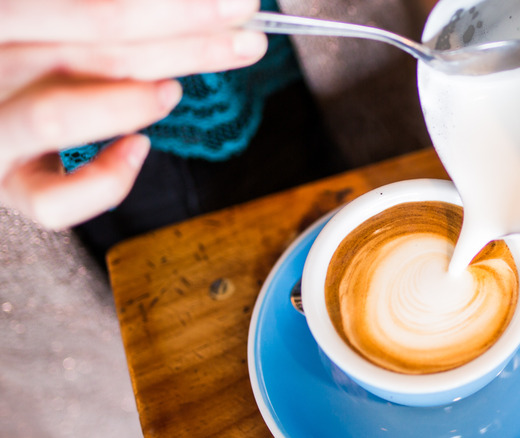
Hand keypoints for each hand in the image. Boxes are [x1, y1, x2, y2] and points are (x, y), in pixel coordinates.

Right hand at [0, 0, 266, 228]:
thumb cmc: (36, 45)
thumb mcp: (63, 17)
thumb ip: (108, 12)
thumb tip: (207, 7)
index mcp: (3, 8)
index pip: (85, 2)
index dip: (174, 7)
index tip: (238, 8)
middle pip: (87, 40)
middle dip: (182, 39)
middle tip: (247, 39)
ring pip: (55, 117)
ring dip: (131, 101)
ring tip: (175, 91)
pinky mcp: (5, 185)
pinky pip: (51, 202)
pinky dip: (103, 181)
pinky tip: (138, 147)